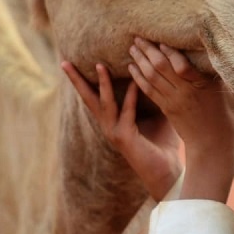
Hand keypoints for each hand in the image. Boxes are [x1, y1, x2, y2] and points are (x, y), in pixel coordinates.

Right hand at [61, 61, 181, 200]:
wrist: (168, 171)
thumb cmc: (163, 143)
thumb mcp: (156, 113)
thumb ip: (151, 94)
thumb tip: (156, 70)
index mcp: (113, 120)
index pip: (95, 96)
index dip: (84, 80)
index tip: (73, 62)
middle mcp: (109, 125)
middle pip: (88, 98)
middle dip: (77, 80)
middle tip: (65, 62)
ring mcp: (115, 132)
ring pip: (104, 103)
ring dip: (103, 83)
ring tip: (99, 65)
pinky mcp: (125, 138)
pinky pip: (127, 112)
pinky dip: (131, 97)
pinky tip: (135, 82)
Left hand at [128, 38, 233, 201]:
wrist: (214, 149)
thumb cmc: (229, 121)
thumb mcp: (233, 96)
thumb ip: (224, 77)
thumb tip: (224, 56)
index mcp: (202, 88)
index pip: (181, 65)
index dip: (169, 52)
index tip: (161, 39)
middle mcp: (184, 93)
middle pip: (161, 68)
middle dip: (148, 51)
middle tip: (138, 36)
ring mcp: (173, 102)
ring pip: (151, 77)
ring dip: (140, 61)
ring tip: (133, 47)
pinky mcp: (167, 109)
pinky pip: (149, 90)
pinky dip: (138, 77)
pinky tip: (132, 67)